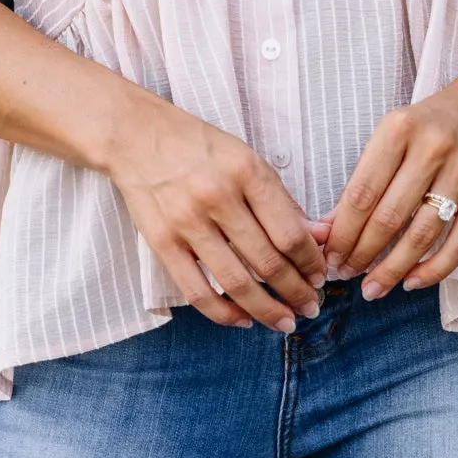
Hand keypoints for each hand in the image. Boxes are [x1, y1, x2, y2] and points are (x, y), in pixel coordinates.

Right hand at [108, 96, 324, 330]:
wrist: (136, 136)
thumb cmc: (199, 148)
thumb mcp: (248, 159)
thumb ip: (281, 201)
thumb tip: (319, 239)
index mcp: (246, 172)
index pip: (289, 233)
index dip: (310, 263)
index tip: (320, 276)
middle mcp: (218, 197)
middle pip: (267, 262)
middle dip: (296, 292)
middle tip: (311, 306)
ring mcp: (187, 222)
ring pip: (236, 282)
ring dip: (267, 309)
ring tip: (285, 321)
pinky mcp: (162, 242)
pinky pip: (196, 291)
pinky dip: (223, 313)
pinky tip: (243, 320)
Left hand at [320, 69, 457, 298]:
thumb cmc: (429, 125)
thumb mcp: (391, 136)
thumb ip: (363, 179)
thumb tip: (329, 230)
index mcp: (399, 130)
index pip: (362, 193)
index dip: (343, 232)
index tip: (330, 256)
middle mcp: (432, 148)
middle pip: (389, 218)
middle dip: (362, 254)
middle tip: (346, 274)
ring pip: (422, 235)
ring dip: (393, 269)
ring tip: (373, 287)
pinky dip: (434, 269)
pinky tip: (412, 281)